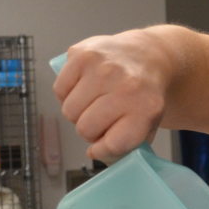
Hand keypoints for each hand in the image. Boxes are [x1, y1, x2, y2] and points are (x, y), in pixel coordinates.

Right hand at [52, 30, 181, 161]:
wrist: (147, 55)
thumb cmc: (144, 95)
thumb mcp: (149, 124)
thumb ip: (126, 146)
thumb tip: (95, 154)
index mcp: (147, 108)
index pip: (114, 144)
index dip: (103, 151)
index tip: (102, 147)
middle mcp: (125, 86)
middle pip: (85, 129)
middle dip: (90, 130)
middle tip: (102, 119)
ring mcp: (102, 68)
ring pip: (69, 111)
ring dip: (78, 112)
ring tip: (94, 102)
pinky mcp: (82, 54)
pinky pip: (59, 90)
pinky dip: (67, 94)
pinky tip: (84, 87)